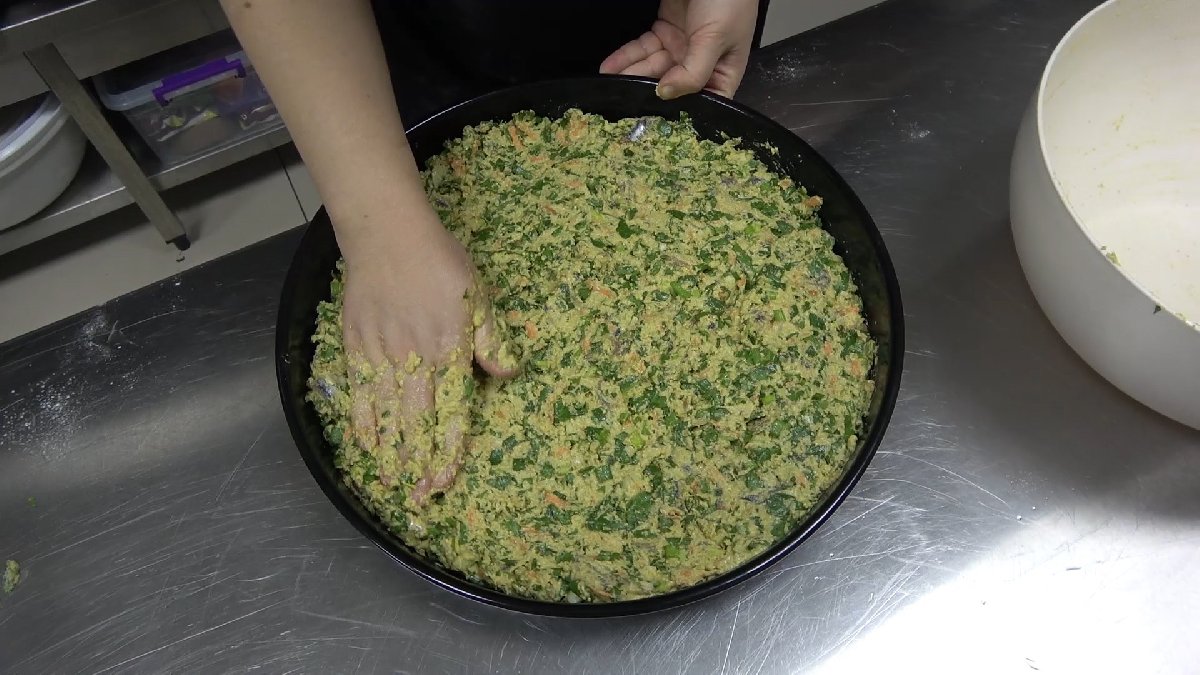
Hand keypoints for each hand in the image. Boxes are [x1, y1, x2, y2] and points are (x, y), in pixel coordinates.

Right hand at [339, 205, 516, 505]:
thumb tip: (504, 375)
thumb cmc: (440, 263)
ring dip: (390, 451)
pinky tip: (365, 444)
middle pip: (416, 423)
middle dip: (418, 463)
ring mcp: (381, 355)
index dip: (446, 451)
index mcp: (449, 351)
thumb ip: (490, 339)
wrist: (387, 235)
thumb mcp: (478, 297)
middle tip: (418, 499)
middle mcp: (414, 361)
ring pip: (387, 414)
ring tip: (392, 482)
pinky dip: (362, 420)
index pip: (450, 413)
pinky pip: (360, 391)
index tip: (444, 482)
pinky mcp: (357, 345)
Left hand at [599, 0, 757, 99]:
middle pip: (671, 86)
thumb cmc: (729, 0)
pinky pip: (643, 48)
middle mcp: (702, 62)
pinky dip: (625, 57)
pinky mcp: (664, 30)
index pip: (705, 103)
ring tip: (609, 85)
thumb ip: (693, 72)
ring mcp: (681, 46)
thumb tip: (665, 94)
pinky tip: (610, 68)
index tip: (658, 124)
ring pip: (652, 68)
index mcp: (724, 71)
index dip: (684, 114)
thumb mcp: (716, 38)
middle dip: (646, 94)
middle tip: (622, 106)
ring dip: (630, 75)